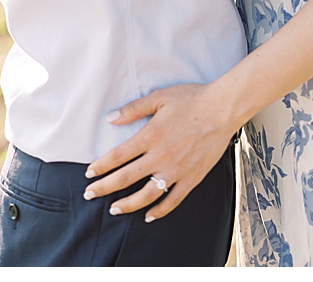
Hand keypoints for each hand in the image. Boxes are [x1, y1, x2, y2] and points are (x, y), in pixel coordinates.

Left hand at [83, 83, 238, 221]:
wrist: (224, 107)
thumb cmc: (193, 99)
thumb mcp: (160, 97)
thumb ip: (133, 109)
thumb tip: (111, 119)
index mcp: (150, 136)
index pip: (117, 157)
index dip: (100, 167)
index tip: (89, 174)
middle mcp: (160, 156)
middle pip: (125, 178)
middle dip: (104, 188)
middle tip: (90, 194)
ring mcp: (176, 170)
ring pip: (146, 195)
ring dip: (127, 204)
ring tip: (114, 209)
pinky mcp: (192, 177)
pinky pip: (173, 200)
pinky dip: (159, 210)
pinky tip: (149, 215)